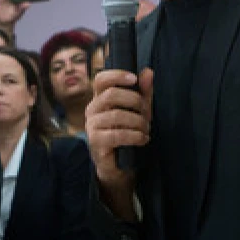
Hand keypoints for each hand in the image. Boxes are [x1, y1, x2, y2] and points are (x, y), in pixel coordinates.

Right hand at [85, 68, 152, 219]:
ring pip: (116, 115)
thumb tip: (148, 72)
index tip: (134, 79)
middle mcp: (92, 110)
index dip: (116, 76)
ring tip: (146, 129)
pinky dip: (134, 135)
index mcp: (100, 99)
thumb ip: (143, 93)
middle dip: (135, 102)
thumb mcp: (139, 112)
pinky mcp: (96, 142)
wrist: (121, 167)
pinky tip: (143, 139)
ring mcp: (91, 127)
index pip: (100, 79)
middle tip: (148, 114)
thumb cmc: (128, 135)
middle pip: (110, 95)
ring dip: (137, 121)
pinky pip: (116, 134)